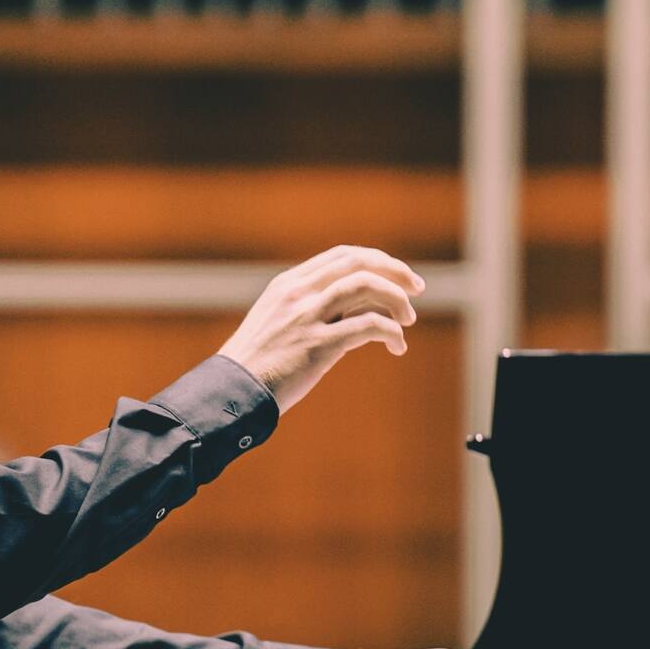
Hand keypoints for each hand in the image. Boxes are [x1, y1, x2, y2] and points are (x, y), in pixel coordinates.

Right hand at [218, 246, 424, 415]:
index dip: (376, 260)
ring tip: (408, 321)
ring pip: (365, 286)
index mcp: (288, 284)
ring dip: (396, 300)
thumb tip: (359, 313)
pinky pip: (367, 325)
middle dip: (394, 272)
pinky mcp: (317, 345)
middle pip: (358, 262)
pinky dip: (390, 332)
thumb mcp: (279, 324)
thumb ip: (313, 311)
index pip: (342, 256)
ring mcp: (307, 317)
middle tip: (417, 289)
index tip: (398, 275)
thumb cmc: (257, 365)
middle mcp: (298, 293)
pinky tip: (397, 346)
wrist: (232, 392)